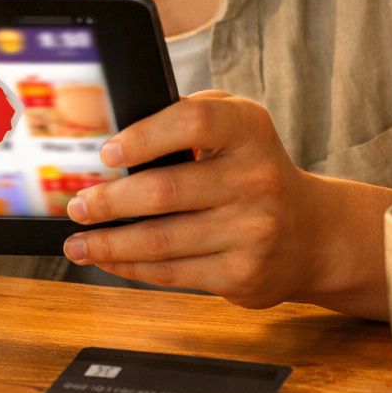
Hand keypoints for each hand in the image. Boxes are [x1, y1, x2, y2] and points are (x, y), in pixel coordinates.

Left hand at [61, 92, 314, 308]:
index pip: (194, 123)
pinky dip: (131, 267)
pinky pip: (172, 272)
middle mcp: (257, 179)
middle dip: (109, 201)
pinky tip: (109, 259)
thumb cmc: (256, 171)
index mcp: (250, 130)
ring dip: (109, 243)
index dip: (145, 136)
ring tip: (78, 241)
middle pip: (166, 190)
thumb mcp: (238, 128)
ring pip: (161, 240)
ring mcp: (253, 231)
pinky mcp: (242, 275)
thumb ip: (189, 118)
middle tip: (78, 205)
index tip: (108, 153)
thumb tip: (118, 137)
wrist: (313, 234)